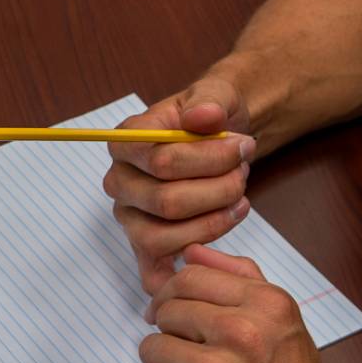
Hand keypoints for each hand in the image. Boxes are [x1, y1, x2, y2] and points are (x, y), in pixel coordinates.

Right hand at [104, 78, 255, 296]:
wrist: (221, 138)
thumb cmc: (212, 119)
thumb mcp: (217, 95)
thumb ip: (210, 101)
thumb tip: (202, 115)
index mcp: (126, 142)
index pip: (160, 160)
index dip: (208, 159)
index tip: (241, 147)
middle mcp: (119, 181)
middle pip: (167, 201)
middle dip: (217, 190)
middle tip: (242, 174)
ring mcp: (129, 216)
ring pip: (166, 235)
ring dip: (213, 221)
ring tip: (238, 199)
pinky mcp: (144, 244)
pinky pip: (157, 267)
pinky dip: (188, 259)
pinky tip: (219, 238)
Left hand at [130, 243, 343, 362]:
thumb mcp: (283, 323)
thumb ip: (241, 278)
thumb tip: (192, 251)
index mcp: (266, 306)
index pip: (190, 275)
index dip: (174, 294)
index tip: (173, 312)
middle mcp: (244, 334)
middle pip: (166, 310)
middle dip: (170, 333)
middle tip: (189, 356)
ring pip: (150, 347)